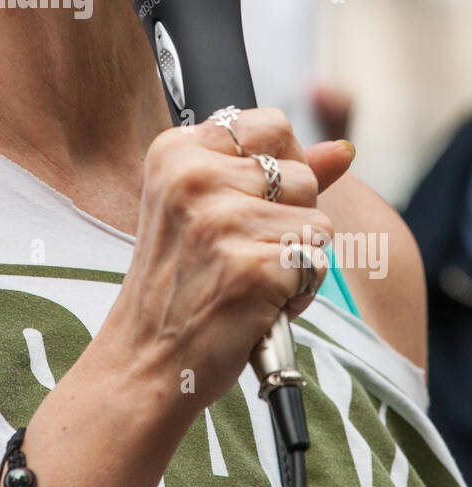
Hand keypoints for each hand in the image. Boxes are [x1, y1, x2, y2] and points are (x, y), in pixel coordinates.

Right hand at [97, 108, 355, 422]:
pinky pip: (317, 263)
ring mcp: (222, 222)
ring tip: (249, 280)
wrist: (143, 361)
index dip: (280, 170)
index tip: (250, 205)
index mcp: (176, 152)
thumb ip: (275, 173)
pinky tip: (258, 305)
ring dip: (297, 258)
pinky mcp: (252, 267)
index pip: (273, 125)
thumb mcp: (207, 211)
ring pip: (317, 221)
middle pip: (302, 174)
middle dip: (291, 218)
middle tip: (242, 252)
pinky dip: (299, 292)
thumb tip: (343, 150)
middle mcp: (194, 177)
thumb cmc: (178, 286)